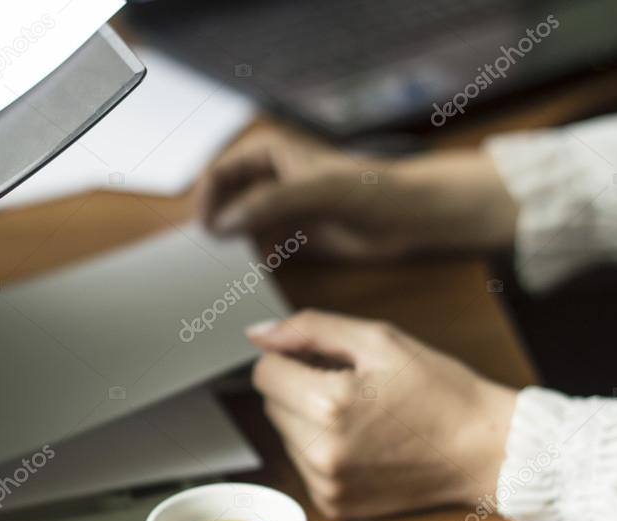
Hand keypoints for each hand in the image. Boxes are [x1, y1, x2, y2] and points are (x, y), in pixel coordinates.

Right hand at [198, 130, 517, 259]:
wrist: (411, 217)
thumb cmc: (373, 187)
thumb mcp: (318, 189)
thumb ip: (270, 202)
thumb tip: (224, 222)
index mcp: (269, 152)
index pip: (220, 172)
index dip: (207, 199)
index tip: (205, 228)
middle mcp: (268, 179)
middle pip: (223, 201)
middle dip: (214, 224)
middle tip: (207, 253)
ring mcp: (278, 209)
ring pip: (237, 226)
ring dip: (230, 246)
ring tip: (226, 267)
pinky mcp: (291, 237)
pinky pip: (258, 248)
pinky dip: (251, 259)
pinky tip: (256, 271)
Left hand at [247, 310, 516, 518]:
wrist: (483, 449)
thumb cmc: (439, 391)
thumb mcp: (377, 339)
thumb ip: (309, 329)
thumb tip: (258, 334)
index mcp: (329, 404)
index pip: (264, 372)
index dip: (292, 358)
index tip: (324, 360)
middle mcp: (321, 451)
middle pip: (272, 403)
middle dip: (300, 387)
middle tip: (351, 384)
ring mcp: (326, 482)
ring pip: (285, 434)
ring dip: (308, 419)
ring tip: (361, 414)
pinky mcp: (334, 502)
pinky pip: (303, 464)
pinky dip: (322, 449)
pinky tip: (362, 441)